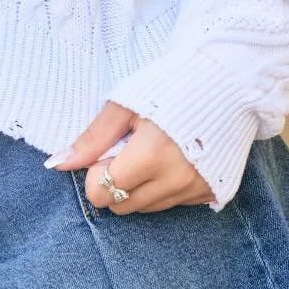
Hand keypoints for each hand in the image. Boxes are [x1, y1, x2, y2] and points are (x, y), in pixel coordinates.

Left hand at [46, 101, 216, 213]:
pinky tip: (175, 159)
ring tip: (154, 152)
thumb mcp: (125, 104)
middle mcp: (176, 180)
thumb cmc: (171, 84)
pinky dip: (166, 187)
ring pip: (146, 209)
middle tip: (131, 149)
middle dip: (115, 182)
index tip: (111, 149)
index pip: (100, 193)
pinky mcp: (213, 193)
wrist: (229, 80)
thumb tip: (58, 164)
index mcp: (151, 156)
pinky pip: (173, 204)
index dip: (96, 172)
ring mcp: (197, 189)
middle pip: (121, 205)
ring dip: (140, 186)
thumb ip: (93, 138)